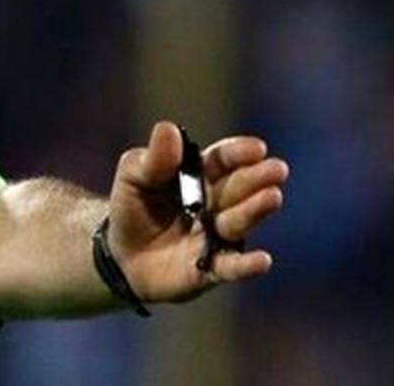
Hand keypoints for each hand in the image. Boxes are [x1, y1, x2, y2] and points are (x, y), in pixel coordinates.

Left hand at [106, 121, 288, 303]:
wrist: (120, 254)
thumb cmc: (133, 207)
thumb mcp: (133, 177)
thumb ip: (153, 158)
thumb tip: (168, 128)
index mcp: (200, 176)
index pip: (223, 160)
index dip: (240, 153)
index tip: (257, 148)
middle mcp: (217, 204)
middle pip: (239, 188)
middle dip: (258, 178)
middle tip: (277, 169)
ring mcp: (217, 237)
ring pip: (239, 223)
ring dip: (255, 211)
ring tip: (271, 197)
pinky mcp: (210, 269)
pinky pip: (231, 267)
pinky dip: (246, 265)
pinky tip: (262, 260)